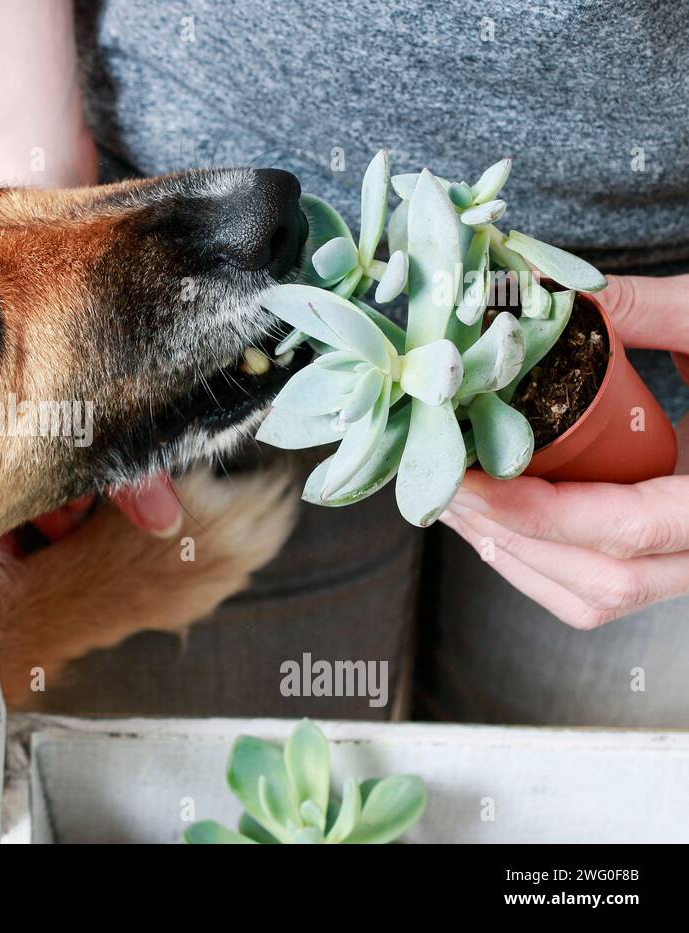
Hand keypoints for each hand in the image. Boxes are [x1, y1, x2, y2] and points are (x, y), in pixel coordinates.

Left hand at [441, 273, 688, 628]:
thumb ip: (643, 310)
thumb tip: (536, 290)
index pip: (630, 528)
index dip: (538, 513)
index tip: (467, 481)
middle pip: (603, 582)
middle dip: (509, 538)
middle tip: (441, 488)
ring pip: (597, 598)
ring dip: (514, 556)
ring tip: (452, 502)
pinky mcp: (674, 559)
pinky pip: (599, 589)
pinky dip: (537, 562)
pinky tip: (491, 520)